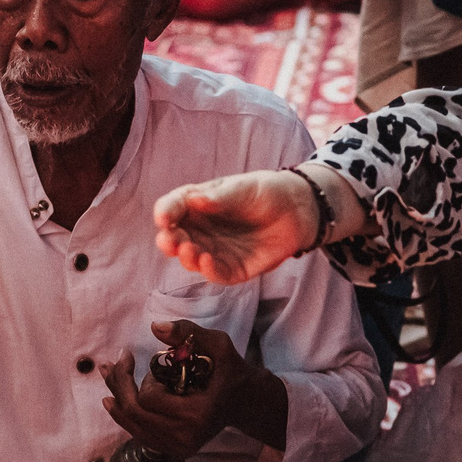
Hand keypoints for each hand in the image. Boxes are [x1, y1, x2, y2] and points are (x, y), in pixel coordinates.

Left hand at [102, 322, 248, 459]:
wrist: (243, 402)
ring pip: (132, 425)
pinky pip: (138, 434)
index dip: (147, 379)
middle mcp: (185, 438)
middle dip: (122, 385)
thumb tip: (154, 327)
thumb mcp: (216, 345)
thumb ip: (187, 333)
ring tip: (109, 372)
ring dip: (118, 397)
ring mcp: (178, 448)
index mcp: (197, 414)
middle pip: (135, 412)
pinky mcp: (173, 451)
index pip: (150, 398)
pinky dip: (123, 415)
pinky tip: (111, 401)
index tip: (158, 366)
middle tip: (118, 361)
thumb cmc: (229, 370)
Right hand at [154, 170, 318, 284]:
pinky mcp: (233, 268)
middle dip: (168, 241)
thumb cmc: (265, 192)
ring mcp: (215, 250)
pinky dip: (209, 270)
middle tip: (169, 241)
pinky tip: (206, 261)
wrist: (297, 210)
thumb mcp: (242, 188)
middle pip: (175, 238)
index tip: (164, 217)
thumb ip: (220, 196)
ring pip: (191, 259)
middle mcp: (201, 230)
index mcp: (196, 205)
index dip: (165, 213)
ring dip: (186, 257)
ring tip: (188, 250)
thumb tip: (194, 200)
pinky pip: (216, 273)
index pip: (173, 208)